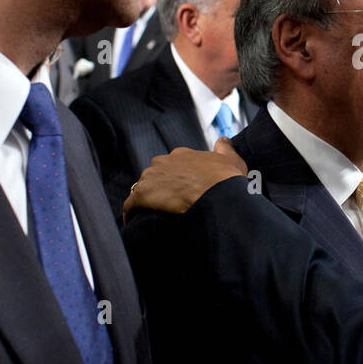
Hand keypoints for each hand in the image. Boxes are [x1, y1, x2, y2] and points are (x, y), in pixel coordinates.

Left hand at [121, 136, 246, 223]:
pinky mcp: (142, 195)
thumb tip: (222, 140)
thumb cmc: (226, 180)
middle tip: (169, 204)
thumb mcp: (232, 160)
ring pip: (142, 188)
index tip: (181, 189)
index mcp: (181, 155)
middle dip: (159, 187)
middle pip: (155, 175)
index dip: (176, 177)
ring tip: (153, 215)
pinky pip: (130, 205)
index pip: (172, 164)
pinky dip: (132, 213)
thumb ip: (225, 148)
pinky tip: (136, 223)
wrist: (217, 195)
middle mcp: (163, 162)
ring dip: (146, 200)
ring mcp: (151, 178)